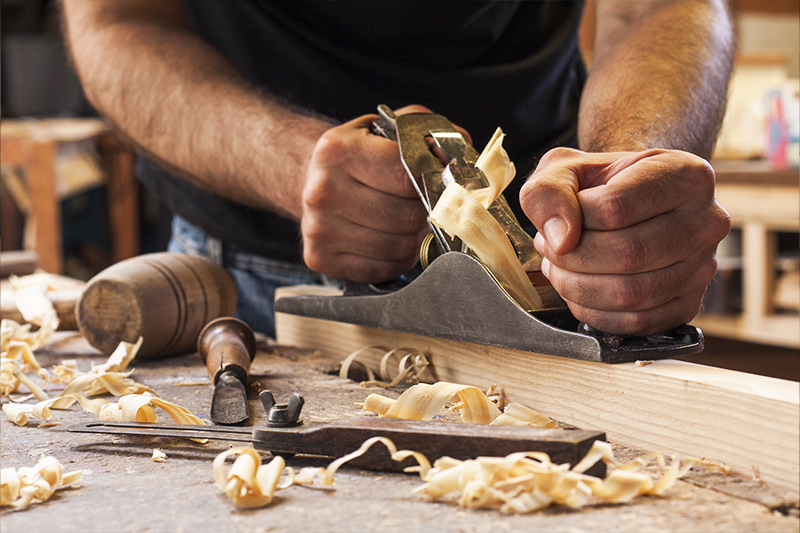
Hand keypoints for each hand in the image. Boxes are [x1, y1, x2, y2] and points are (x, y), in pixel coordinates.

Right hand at [301, 106, 432, 282]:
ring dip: (415, 239)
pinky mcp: (320, 258)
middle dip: (425, 213)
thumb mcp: (392, 129)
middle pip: (405, 217)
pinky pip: (382, 269)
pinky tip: (393, 240)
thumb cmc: (363, 155)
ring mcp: (318, 228)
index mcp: (338, 150)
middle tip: (427, 206)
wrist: (313, 176)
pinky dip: (398, 259)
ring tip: (409, 223)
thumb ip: (432, 136)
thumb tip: (459, 164)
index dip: (433, 183)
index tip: (442, 183)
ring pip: (397, 247)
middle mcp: (322, 190)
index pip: (406, 176)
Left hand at [520, 148, 730, 335]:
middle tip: (550, 248)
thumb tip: (560, 239)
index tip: (560, 218)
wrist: (626, 204)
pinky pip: (638, 323)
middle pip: (628, 254)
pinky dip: (595, 313)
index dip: (574, 219)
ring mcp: (703, 267)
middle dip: (573, 258)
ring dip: (578, 287)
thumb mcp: (564, 168)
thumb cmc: (598, 185)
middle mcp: (706, 221)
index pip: (616, 208)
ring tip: (561, 267)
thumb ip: (549, 191)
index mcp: (685, 175)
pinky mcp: (689, 304)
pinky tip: (579, 290)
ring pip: (631, 293)